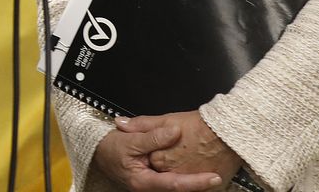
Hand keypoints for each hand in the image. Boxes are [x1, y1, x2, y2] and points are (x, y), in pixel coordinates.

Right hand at [91, 116, 226, 190]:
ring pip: (177, 186)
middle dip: (200, 184)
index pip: (175, 184)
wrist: (97, 152)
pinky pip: (173, 182)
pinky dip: (186, 178)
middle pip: (180, 189)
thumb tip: (174, 132)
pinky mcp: (155, 181)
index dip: (196, 182)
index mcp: (143, 181)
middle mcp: (150, 188)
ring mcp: (153, 186)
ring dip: (194, 181)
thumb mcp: (129, 139)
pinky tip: (199, 173)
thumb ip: (152, 137)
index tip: (213, 178)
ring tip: (215, 173)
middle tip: (221, 174)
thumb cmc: (110, 147)